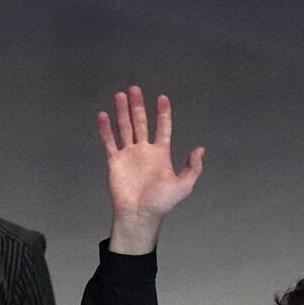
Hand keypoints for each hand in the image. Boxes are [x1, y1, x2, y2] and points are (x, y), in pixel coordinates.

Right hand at [98, 85, 204, 254]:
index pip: (162, 128)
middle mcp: (144, 151)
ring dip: (122, 112)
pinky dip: (106, 129)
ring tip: (120, 95)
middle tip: (135, 89)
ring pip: (125, 128)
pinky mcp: (115, 162)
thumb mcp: (183, 186)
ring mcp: (129, 155)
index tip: (162, 98)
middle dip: (138, 106)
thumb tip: (200, 149)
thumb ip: (193, 168)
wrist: (140, 215)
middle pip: (141, 123)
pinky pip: (109, 142)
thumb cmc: (161, 203)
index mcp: (161, 154)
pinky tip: (103, 115)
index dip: (163, 113)